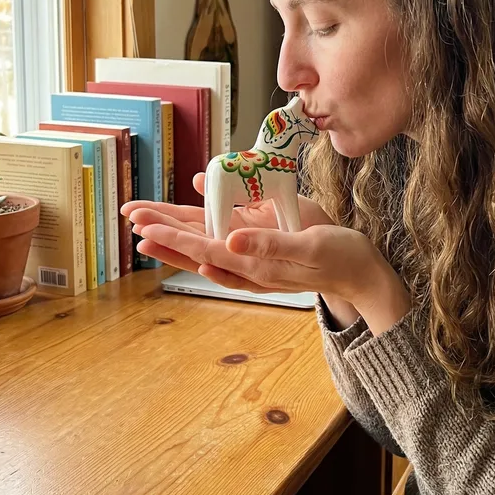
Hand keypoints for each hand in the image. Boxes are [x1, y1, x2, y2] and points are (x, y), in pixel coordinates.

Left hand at [120, 171, 332, 273]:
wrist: (363, 276)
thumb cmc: (342, 257)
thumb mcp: (310, 245)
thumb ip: (269, 244)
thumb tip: (229, 240)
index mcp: (256, 262)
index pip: (205, 246)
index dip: (174, 234)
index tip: (145, 224)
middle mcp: (250, 267)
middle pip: (197, 250)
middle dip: (164, 234)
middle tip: (131, 218)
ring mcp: (256, 268)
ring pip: (207, 254)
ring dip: (177, 241)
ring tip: (148, 231)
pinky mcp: (265, 263)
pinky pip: (226, 258)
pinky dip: (204, 249)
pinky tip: (196, 245)